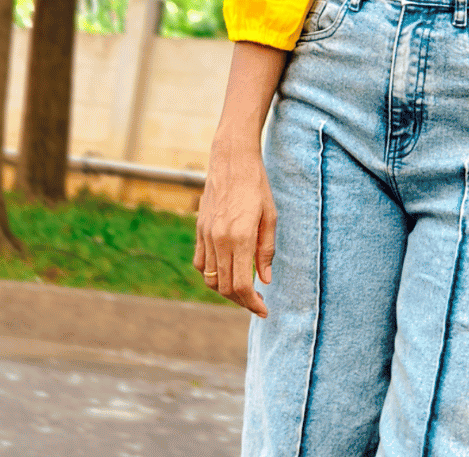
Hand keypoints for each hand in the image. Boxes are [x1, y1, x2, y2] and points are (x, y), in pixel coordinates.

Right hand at [194, 138, 276, 316]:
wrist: (231, 159)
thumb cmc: (256, 184)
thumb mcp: (270, 215)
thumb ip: (266, 250)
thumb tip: (265, 280)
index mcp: (239, 237)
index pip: (241, 284)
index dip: (252, 303)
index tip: (264, 310)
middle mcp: (219, 239)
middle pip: (224, 287)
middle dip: (241, 300)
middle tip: (257, 302)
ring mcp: (206, 235)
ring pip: (210, 278)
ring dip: (226, 290)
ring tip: (243, 289)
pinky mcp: (199, 230)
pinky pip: (201, 263)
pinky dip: (211, 274)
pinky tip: (226, 271)